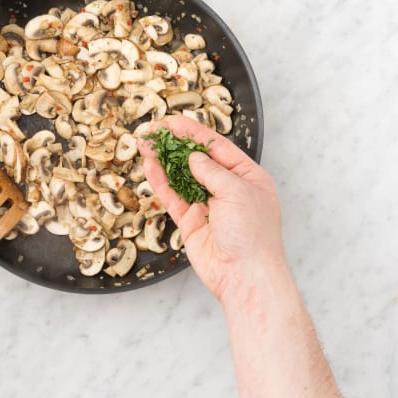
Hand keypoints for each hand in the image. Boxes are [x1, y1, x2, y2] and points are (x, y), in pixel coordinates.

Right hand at [138, 115, 283, 299]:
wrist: (245, 276)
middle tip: (153, 131)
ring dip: (163, 161)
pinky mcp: (191, 222)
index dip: (193, 133)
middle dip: (174, 145)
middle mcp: (227, 189)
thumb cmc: (253, 234)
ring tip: (145, 144)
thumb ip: (212, 171)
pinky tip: (150, 167)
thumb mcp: (237, 192)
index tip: (171, 122)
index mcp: (247, 177)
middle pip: (196, 160)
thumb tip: (194, 158)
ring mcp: (208, 205)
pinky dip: (161, 183)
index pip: (217, 147)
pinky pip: (173, 198)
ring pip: (181, 177)